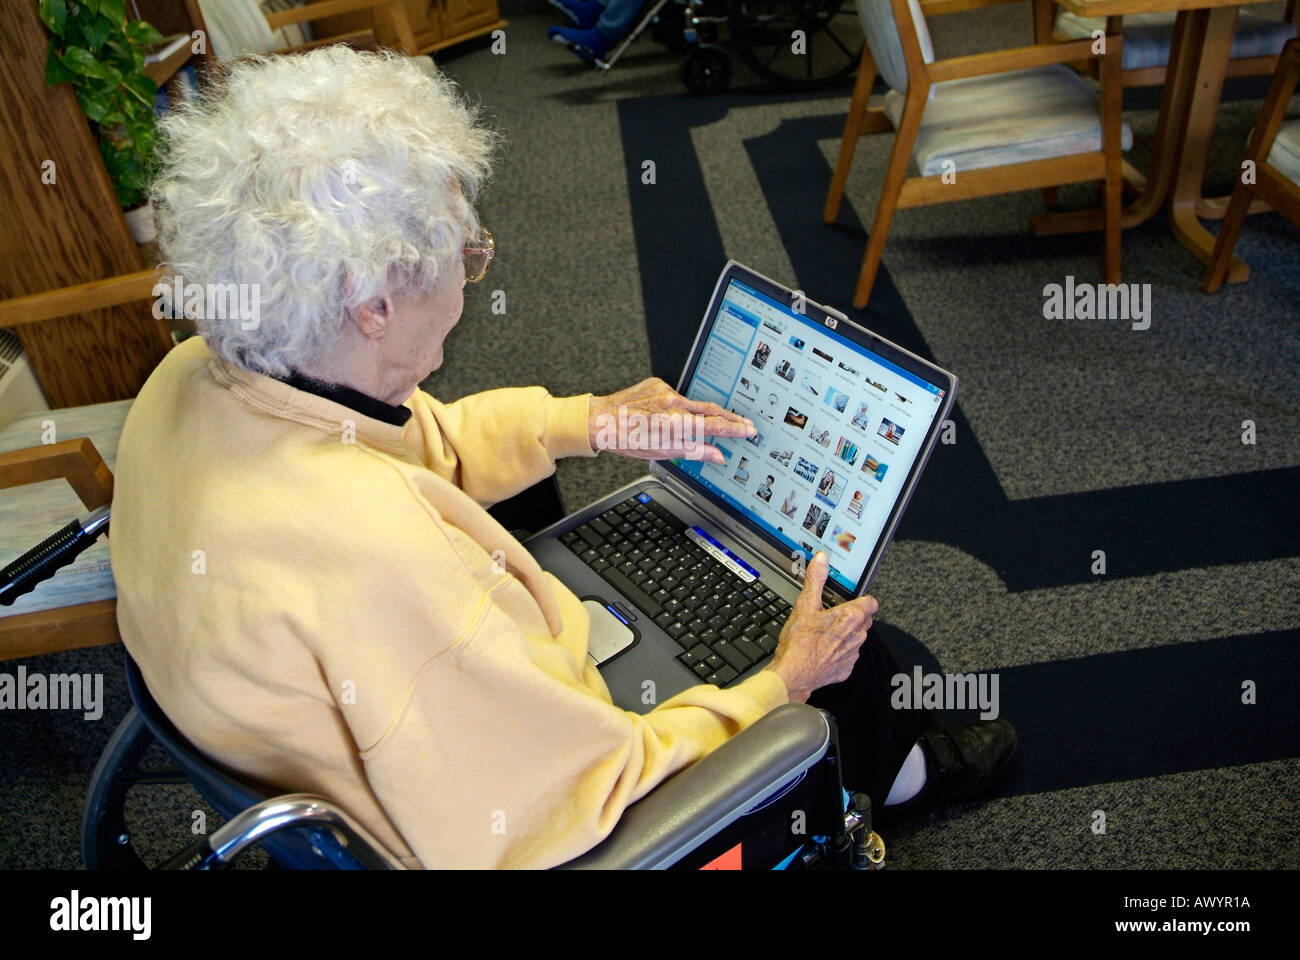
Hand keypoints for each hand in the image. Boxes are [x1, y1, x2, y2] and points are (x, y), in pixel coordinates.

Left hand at [588, 377, 754, 463]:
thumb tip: (717, 455)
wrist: (600, 420)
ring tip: (715, 423)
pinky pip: (677, 395)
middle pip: (711, 409)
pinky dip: (681, 405)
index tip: (748, 430)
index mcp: (674, 423)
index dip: (735, 429)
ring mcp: (665, 391)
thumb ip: (694, 452)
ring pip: (694, 403)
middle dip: (731, 418)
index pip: (714, 425)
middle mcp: (672, 403)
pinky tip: (674, 413)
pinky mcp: (657, 383)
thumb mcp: (662, 453)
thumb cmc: (627, 440)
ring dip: (704, 413)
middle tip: (746, 423)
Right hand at [765, 553, 876, 702]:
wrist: (794, 674)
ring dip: (846, 634)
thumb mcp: (804, 604)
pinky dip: (838, 652)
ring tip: (825, 632)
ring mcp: (853, 653)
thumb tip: (821, 561)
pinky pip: (847, 656)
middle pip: (865, 620)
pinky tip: (822, 649)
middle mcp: (857, 635)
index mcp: (851, 617)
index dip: (863, 599)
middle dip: (853, 616)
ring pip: (857, 638)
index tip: (853, 599)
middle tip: (833, 614)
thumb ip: (816, 579)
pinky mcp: (846, 668)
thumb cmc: (799, 643)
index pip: (871, 602)